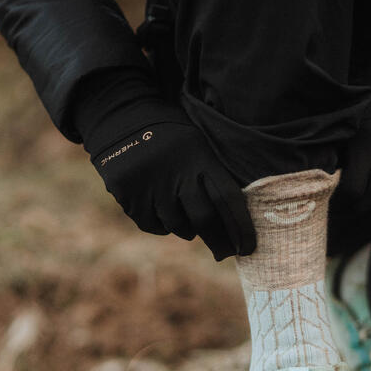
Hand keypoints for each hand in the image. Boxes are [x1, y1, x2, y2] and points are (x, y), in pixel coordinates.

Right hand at [72, 67, 254, 259]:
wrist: (123, 117)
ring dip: (188, 229)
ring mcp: (151, 184)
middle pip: (204, 219)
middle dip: (218, 242)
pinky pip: (153, 225)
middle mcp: (176, 172)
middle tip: (225, 254)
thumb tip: (235, 225)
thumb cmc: (172, 138)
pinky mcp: (128, 193)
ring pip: (178, 226)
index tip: (248, 248)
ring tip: (187, 218)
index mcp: (200, 157)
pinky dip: (162, 226)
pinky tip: (163, 212)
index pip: (228, 198)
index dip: (241, 228)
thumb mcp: (199, 145)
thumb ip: (215, 178)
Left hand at [337, 116, 370, 214]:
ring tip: (369, 206)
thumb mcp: (347, 146)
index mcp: (364, 152)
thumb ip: (337, 167)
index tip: (340, 204)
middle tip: (354, 208)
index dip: (345, 201)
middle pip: (370, 200)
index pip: (353, 191)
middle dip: (359, 208)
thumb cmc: (364, 139)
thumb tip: (324, 193)